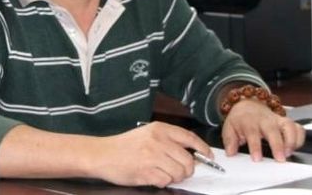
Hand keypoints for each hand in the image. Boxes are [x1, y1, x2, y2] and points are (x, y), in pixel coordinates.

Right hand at [91, 121, 212, 187]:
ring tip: (161, 173)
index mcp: (160, 129)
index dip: (202, 149)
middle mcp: (158, 141)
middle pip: (188, 161)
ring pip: (179, 173)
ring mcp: (153, 156)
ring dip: (173, 177)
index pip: (190, 138)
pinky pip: (166, 181)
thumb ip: (168, 140)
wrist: (102, 154)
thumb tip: (191, 153)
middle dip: (186, 170)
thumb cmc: (124, 146)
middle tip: (177, 171)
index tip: (208, 157)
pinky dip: (162, 182)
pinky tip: (151, 176)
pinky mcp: (147, 171)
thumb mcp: (147, 134)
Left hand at [221, 99, 304, 161]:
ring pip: (289, 126)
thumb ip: (230, 140)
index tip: (257, 158)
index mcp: (249, 121)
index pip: (252, 133)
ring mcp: (277, 120)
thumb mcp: (229, 127)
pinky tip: (295, 147)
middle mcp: (265, 120)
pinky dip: (300, 138)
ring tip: (289, 153)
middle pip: (273, 130)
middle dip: (278, 144)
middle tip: (280, 158)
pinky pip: (298, 127)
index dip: (255, 146)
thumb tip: (230, 152)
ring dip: (291, 140)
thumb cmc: (241, 119)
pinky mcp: (286, 122)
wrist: (248, 104)